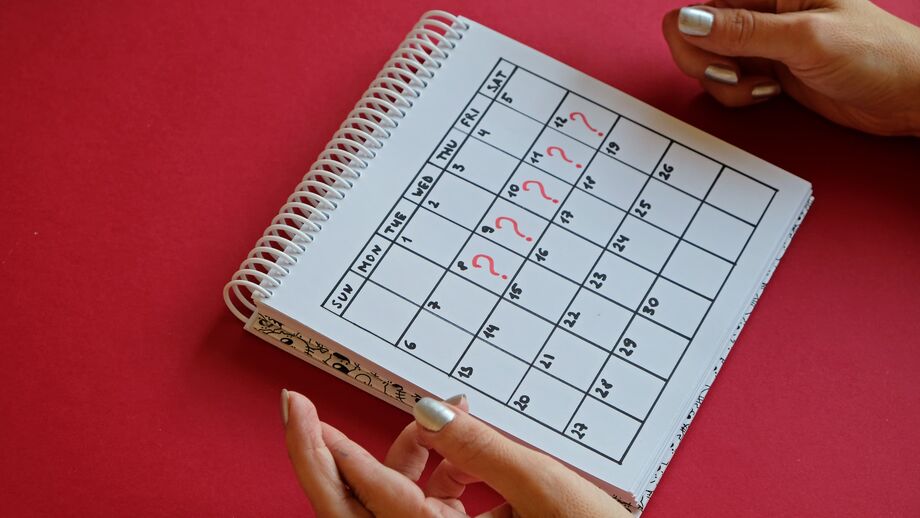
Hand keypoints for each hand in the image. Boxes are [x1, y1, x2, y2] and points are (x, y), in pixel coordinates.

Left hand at [281, 390, 630, 516]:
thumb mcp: (543, 490)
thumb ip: (483, 448)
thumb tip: (431, 409)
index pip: (380, 500)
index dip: (340, 454)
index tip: (305, 416)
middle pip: (349, 509)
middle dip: (320, 456)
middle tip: (295, 407)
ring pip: (386, 498)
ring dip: (404, 451)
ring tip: (449, 415)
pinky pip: (418, 498)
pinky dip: (435, 465)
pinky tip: (464, 442)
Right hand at [662, 0, 919, 135]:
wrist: (906, 95)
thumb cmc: (875, 55)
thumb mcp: (805, 39)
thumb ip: (742, 31)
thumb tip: (687, 20)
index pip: (703, 2)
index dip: (696, 31)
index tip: (719, 54)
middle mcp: (761, 9)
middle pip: (695, 32)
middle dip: (706, 61)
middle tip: (737, 74)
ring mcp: (761, 41)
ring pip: (707, 61)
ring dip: (724, 83)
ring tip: (761, 86)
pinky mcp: (764, 69)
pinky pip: (726, 82)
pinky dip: (737, 95)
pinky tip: (769, 92)